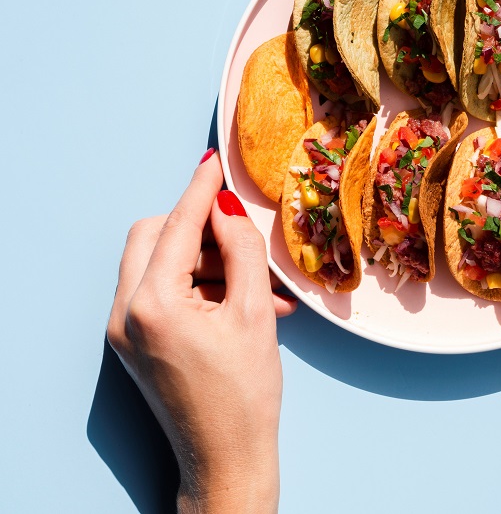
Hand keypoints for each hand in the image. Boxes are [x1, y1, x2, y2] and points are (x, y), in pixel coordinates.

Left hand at [106, 151, 296, 512]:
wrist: (225, 458)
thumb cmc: (244, 395)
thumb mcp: (253, 313)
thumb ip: (239, 249)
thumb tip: (226, 207)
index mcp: (153, 303)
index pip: (177, 224)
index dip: (200, 190)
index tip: (214, 162)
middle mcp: (125, 312)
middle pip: (153, 236)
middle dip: (198, 226)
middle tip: (239, 233)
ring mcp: (124, 329)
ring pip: (157, 262)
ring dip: (204, 260)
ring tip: (256, 284)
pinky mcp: (133, 341)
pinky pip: (159, 290)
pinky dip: (197, 285)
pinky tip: (241, 301)